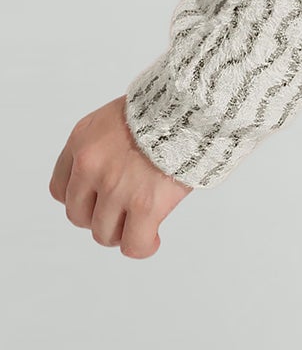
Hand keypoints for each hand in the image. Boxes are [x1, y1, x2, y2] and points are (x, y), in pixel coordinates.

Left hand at [49, 95, 192, 257]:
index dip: (82, 199)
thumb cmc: (164, 106)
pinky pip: (133, 245)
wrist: (193, 102)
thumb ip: (102, 147)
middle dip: (101, 217)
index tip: (99, 199)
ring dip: (123, 232)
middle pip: (79, 216)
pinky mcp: (144, 205)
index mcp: (82, 141)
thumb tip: (109, 177)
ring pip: (104, 234)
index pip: (60, 189)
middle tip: (124, 212)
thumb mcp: (116, 117)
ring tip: (142, 222)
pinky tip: (153, 238)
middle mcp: (91, 165)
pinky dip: (143, 246)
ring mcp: (116, 187)